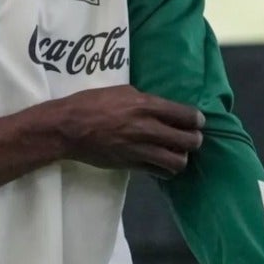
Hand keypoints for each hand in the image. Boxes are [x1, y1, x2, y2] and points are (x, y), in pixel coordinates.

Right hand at [55, 85, 203, 176]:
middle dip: (194, 139)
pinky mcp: (131, 165)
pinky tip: (160, 162)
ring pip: (178, 161)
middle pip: (189, 141)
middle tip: (190, 138)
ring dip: (181, 157)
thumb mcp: (120, 91)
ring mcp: (139, 149)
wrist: (67, 128)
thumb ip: (143, 100)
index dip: (196, 120)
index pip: (186, 115)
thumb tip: (160, 107)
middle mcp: (147, 128)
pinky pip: (159, 171)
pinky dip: (165, 168)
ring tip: (175, 152)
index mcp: (145, 105)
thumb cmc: (90, 103)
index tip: (196, 121)